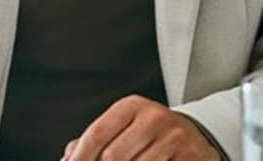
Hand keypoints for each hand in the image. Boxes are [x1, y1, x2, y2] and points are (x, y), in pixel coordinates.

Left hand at [62, 96, 220, 160]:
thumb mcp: (123, 127)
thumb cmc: (150, 134)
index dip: (80, 156)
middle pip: (114, 156)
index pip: (97, 134)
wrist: (195, 136)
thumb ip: (93, 142)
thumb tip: (67, 159)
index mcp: (132, 106)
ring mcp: (176, 138)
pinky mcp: (193, 156)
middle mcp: (154, 118)